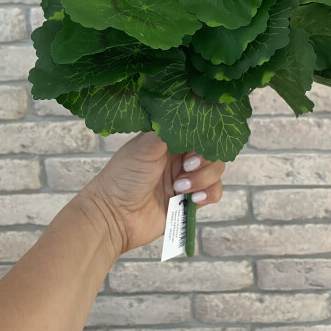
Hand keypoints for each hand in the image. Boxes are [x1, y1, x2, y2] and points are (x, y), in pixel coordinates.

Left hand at [78, 132, 225, 256]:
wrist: (115, 217)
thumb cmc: (123, 178)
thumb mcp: (144, 147)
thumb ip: (167, 130)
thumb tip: (188, 113)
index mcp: (169, 140)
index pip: (197, 130)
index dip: (201, 136)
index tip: (193, 145)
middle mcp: (180, 157)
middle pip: (211, 150)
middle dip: (204, 160)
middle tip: (187, 166)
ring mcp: (187, 178)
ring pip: (215, 171)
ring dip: (203, 179)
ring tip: (179, 187)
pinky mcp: (190, 200)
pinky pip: (214, 192)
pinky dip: (208, 194)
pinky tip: (192, 199)